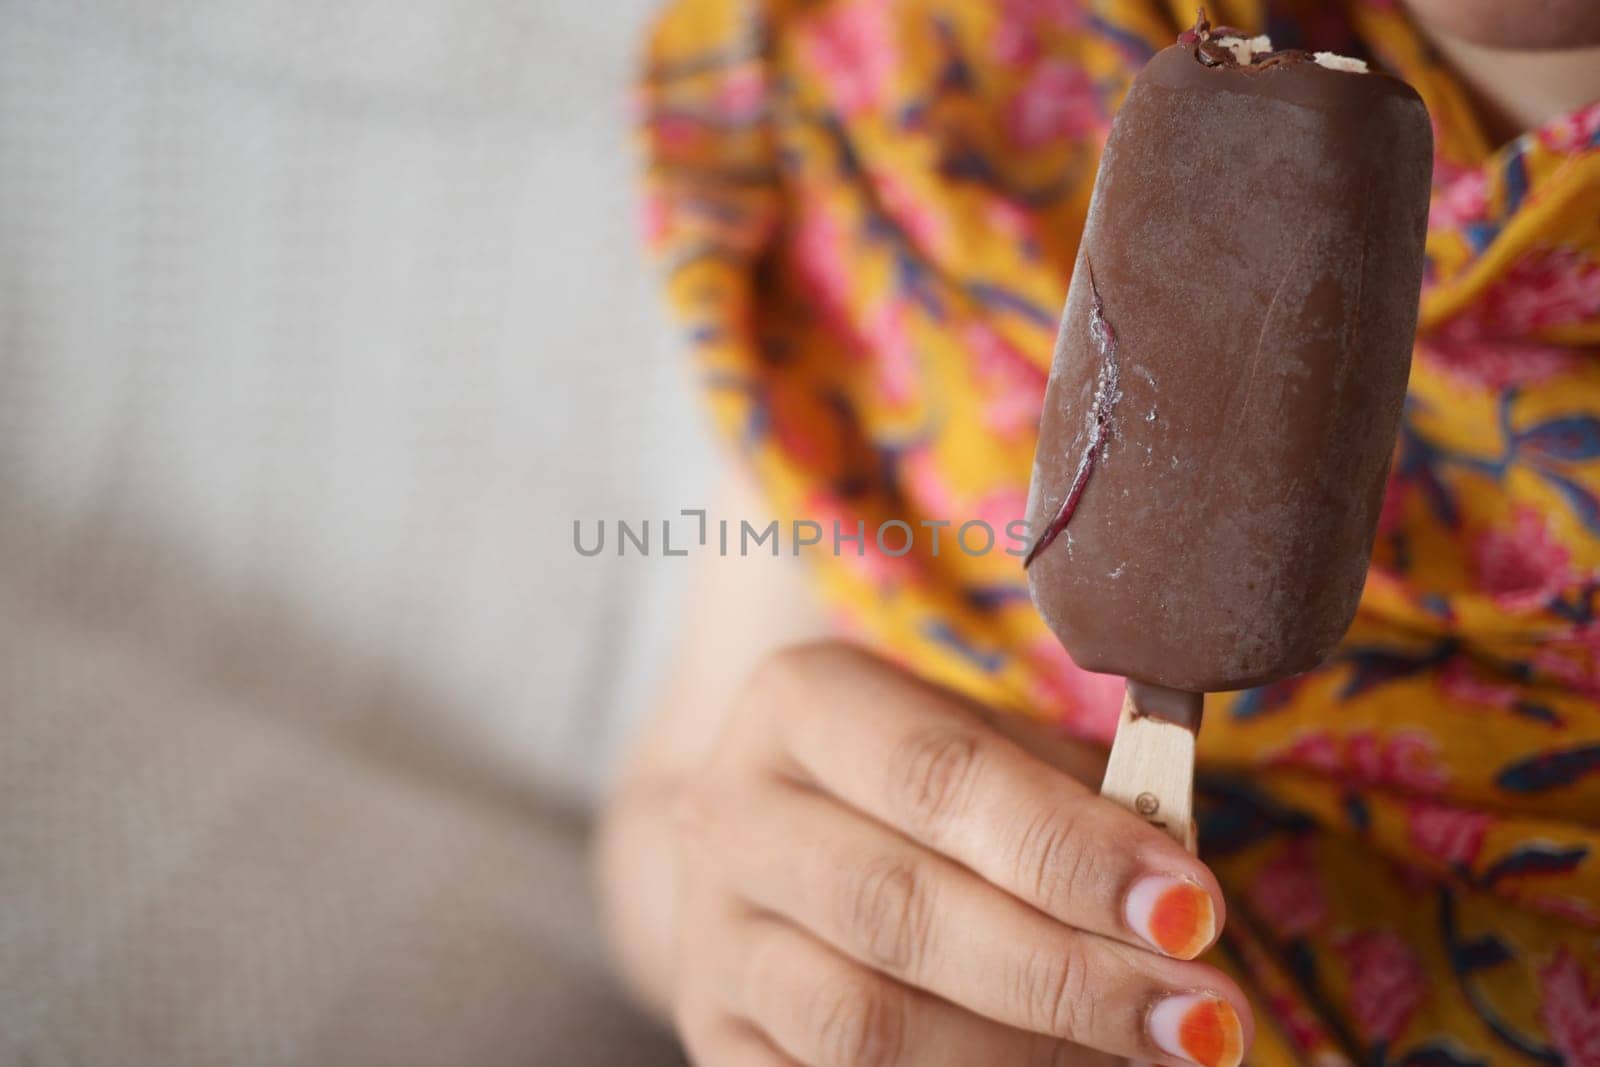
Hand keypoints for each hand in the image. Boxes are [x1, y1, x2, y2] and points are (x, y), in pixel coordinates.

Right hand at [669, 642, 1253, 1065]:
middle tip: (1202, 1015)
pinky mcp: (716, 1041)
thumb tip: (1178, 888)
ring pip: (859, 1025)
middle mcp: (731, 816)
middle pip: (896, 909)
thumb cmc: (916, 785)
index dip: (1067, 848)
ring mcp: (714, 941)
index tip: (1190, 907)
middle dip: (1066, 973)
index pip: (936, 774)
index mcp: (799, 705)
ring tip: (1146, 1056)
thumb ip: (1069, 797)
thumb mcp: (986, 743)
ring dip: (1022, 1055)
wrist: (774, 842)